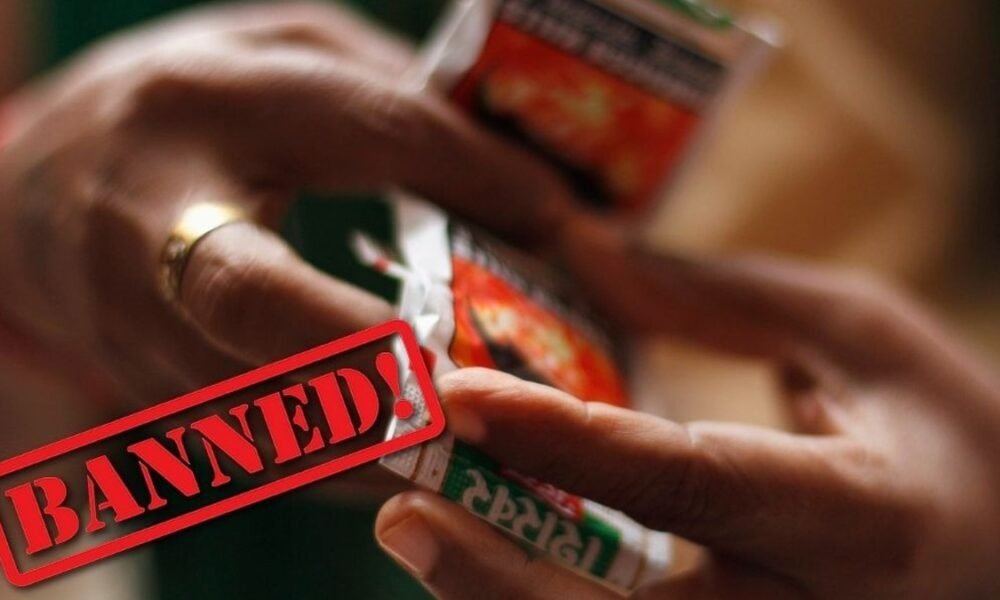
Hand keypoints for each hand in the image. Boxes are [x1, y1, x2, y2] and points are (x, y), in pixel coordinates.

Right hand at [0, 3, 570, 442]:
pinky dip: (341, 468)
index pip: (358, 128)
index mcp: (206, 100)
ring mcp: (129, 323)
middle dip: (372, 359)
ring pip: (247, 410)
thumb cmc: (191, 112)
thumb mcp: (289, 59)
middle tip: (481, 394)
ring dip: (370, 445)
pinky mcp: (144, 390)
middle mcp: (153, 216)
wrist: (37, 190)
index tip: (563, 219)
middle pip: (252, 300)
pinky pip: (249, 449)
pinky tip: (419, 465)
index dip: (470, 174)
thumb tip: (537, 189)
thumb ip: (397, 105)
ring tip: (482, 453)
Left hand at [375, 217, 999, 598]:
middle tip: (405, 516)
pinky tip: (495, 560)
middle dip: (502, 583)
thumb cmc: (950, 434)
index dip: (570, 442)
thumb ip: (719, 295)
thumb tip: (583, 246)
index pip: (690, 485)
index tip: (465, 396)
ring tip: (425, 532)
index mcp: (861, 518)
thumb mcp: (863, 336)